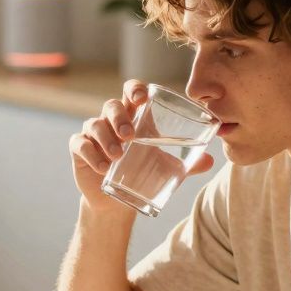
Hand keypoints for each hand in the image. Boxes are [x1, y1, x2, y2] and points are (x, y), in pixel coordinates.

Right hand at [68, 80, 213, 213]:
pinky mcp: (80, 150)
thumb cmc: (142, 173)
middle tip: (130, 136)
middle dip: (120, 117)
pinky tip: (103, 168)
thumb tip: (211, 161)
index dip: (135, 89)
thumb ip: (187, 163)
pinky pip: (80, 145)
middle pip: (112, 106)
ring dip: (106, 138)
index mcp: (133, 116)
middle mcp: (111, 120)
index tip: (142, 98)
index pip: (131, 92)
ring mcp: (93, 134)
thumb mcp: (165, 167)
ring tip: (118, 155)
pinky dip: (91, 154)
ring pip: (95, 124)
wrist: (117, 201)